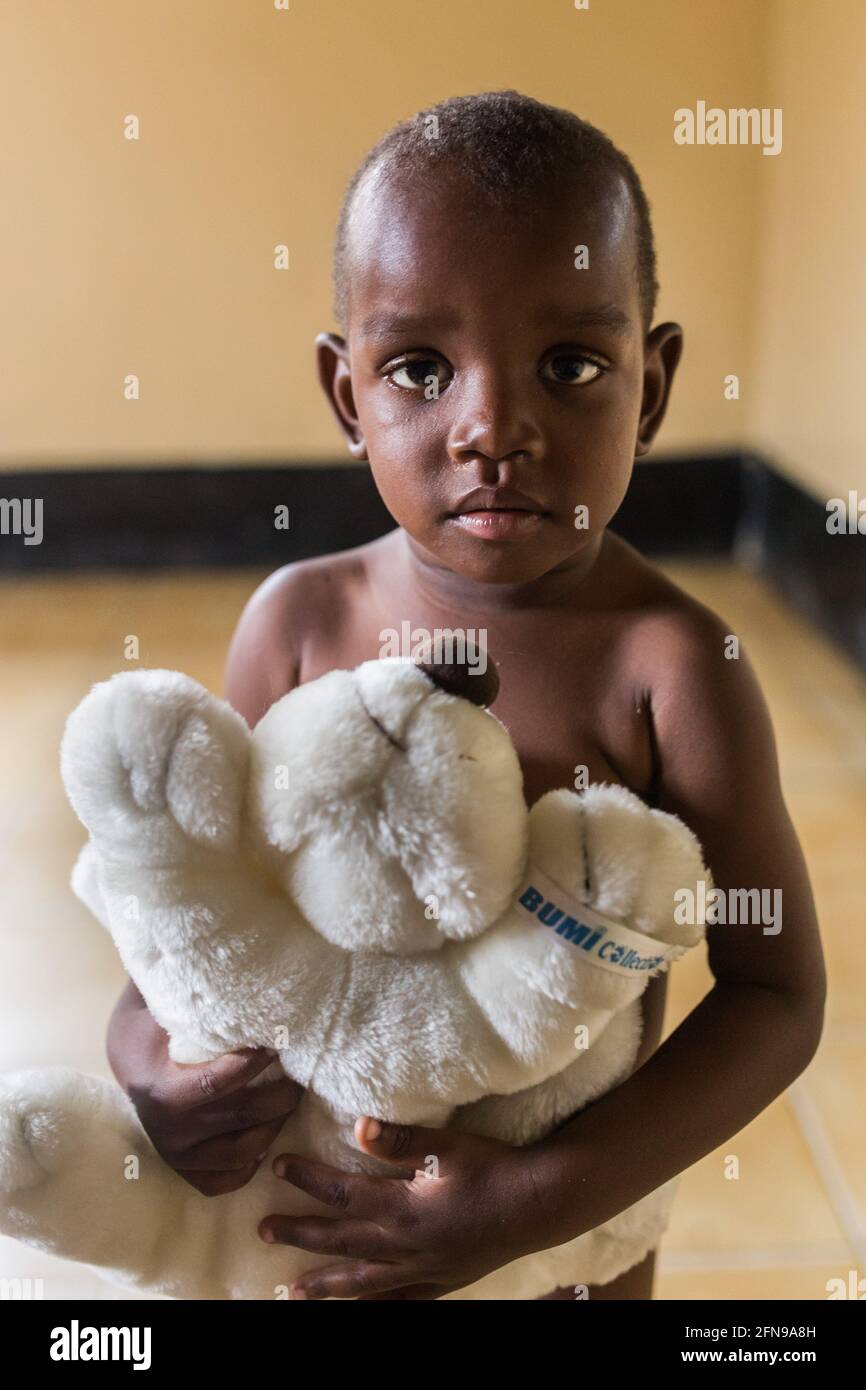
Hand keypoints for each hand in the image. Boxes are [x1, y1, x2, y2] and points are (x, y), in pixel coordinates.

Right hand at [107, 980, 302, 1195]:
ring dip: (274, 1127)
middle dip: (280, 1095)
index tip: (279, 1043)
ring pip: (240, 1153)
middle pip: (240, 1119)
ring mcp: (175, 1154)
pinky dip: (250, 1164)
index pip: (216, 1083)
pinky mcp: (184, 1170)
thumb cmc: (153, 1022)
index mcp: (160, 1088)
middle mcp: (167, 1130)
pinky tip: (266, 1134)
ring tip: (291, 1099)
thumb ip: (191, 990)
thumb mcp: (160, 1000)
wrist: (127, 1057)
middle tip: (302, 1073)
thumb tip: (235, 960)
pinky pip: (224, 1181)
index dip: (254, 1063)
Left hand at [258, 1118, 557, 1298]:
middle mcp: (406, 1246)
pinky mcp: (442, 1279)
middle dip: (300, 1235)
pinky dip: (375, 1304)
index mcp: (403, 1209)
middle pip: (342, 1242)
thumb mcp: (447, 1146)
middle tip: (264, 1230)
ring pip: (364, 1281)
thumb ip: (400, 1140)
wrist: (539, 1204)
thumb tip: (358, 1126)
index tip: (278, 1166)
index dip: (308, 1179)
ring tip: (295, 1292)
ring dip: (326, 1283)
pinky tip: (362, 1306)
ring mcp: (423, 1268)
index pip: (342, 1195)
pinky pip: (400, 1299)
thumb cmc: (493, 1168)